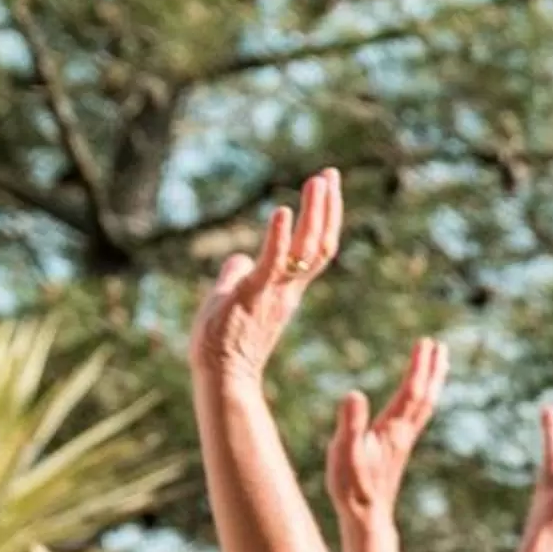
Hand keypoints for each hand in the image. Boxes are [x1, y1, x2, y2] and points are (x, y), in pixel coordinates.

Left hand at [192, 170, 340, 380]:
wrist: (221, 376)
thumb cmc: (224, 342)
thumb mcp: (232, 297)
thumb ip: (237, 275)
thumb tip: (236, 258)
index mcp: (286, 288)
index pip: (315, 250)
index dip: (325, 218)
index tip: (328, 186)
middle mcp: (288, 289)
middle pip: (320, 245)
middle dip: (327, 208)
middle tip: (331, 175)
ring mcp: (273, 291)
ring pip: (305, 251)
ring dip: (314, 214)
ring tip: (318, 182)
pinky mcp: (253, 295)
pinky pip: (272, 264)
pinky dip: (279, 238)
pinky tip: (283, 212)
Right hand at [327, 337, 444, 521]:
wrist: (367, 517)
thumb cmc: (352, 486)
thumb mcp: (344, 452)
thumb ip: (350, 424)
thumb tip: (354, 393)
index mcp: (393, 429)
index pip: (412, 391)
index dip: (419, 367)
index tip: (427, 342)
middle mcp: (404, 433)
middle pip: (425, 396)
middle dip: (432, 369)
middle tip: (440, 345)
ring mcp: (403, 441)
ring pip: (424, 406)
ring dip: (432, 383)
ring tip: (439, 363)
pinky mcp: (398, 449)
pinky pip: (416, 417)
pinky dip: (422, 400)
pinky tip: (418, 398)